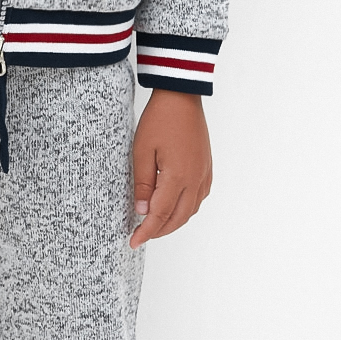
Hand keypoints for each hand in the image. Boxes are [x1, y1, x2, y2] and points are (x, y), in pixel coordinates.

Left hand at [130, 90, 212, 247]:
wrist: (182, 97)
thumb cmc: (160, 119)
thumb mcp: (142, 151)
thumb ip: (143, 184)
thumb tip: (142, 210)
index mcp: (178, 177)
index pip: (160, 215)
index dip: (146, 232)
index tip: (133, 242)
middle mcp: (195, 179)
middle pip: (178, 218)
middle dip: (159, 231)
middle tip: (141, 235)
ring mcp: (204, 174)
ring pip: (190, 211)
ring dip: (173, 222)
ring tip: (154, 225)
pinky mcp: (207, 168)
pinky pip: (199, 198)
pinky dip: (185, 209)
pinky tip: (173, 208)